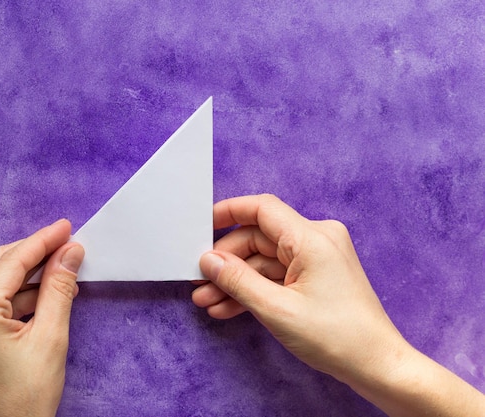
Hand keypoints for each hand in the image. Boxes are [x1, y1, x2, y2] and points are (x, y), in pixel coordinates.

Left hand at [0, 219, 83, 416]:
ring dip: (27, 271)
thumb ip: (59, 289)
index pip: (11, 261)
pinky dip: (17, 291)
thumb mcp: (51, 337)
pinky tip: (44, 292)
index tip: (67, 228)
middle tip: (66, 243)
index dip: (43, 241)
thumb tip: (71, 252)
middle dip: (34, 251)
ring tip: (62, 270)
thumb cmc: (28, 396)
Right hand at [193, 195, 484, 416]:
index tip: (202, 225)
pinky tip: (228, 306)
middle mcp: (317, 240)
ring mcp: (317, 258)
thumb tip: (208, 260)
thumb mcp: (276, 309)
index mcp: (312, 238)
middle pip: (258, 238)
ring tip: (207, 301)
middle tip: (199, 282)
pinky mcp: (316, 276)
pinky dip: (254, 289)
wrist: (377, 366)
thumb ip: (238, 280)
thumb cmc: (337, 337)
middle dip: (226, 263)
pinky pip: (277, 275)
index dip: (228, 213)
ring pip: (263, 261)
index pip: (262, 209)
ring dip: (236, 281)